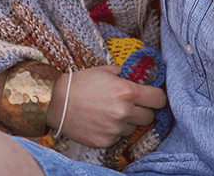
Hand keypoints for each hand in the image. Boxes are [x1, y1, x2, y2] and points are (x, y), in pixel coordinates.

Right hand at [46, 66, 165, 147]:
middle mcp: (124, 112)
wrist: (54, 102)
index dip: (156, 97)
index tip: (150, 96)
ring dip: (126, 121)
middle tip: (126, 104)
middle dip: (142, 110)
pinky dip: (112, 130)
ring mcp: (115, 129)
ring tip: (107, 112)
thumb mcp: (104, 71)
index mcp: (127, 91)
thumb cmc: (78, 83)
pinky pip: (118, 137)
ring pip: (134, 127)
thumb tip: (144, 77)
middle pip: (150, 116)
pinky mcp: (106, 141)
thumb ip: (127, 74)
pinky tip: (99, 121)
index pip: (160, 99)